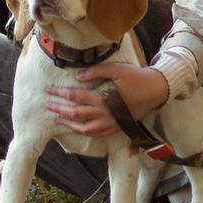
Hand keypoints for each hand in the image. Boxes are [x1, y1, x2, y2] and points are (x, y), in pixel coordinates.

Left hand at [47, 63, 169, 137]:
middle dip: (59, 109)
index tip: (49, 90)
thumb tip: (78, 76)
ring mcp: (110, 122)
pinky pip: (97, 134)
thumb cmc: (136, 78)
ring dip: (69, 123)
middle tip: (47, 105)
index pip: (75, 96)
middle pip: (76, 113)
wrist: (155, 92)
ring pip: (85, 128)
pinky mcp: (116, 126)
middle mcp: (104, 113)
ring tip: (58, 119)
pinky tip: (79, 128)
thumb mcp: (116, 69)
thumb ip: (96, 72)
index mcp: (102, 98)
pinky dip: (85, 132)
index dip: (60, 93)